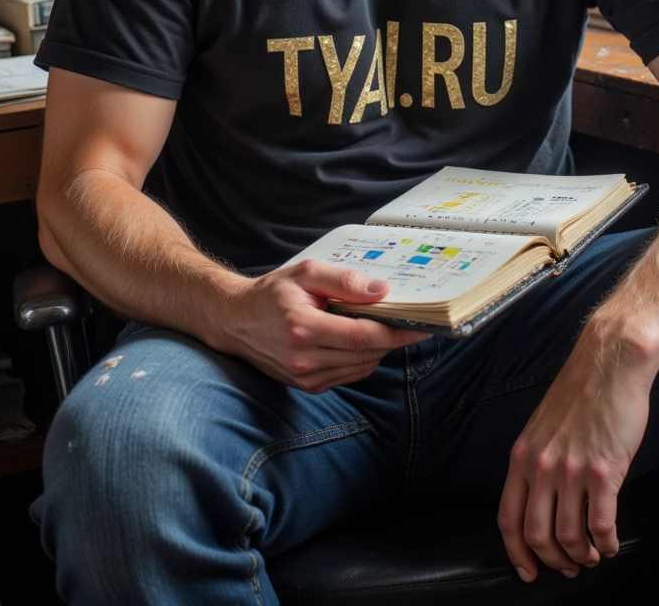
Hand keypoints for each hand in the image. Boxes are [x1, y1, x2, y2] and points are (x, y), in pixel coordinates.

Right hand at [222, 259, 430, 392]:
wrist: (236, 321)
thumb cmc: (272, 293)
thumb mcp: (306, 273)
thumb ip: (344, 281)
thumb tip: (381, 291)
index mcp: (303, 328)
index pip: (362, 336)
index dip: (396, 332)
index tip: (422, 325)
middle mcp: (304, 359)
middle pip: (366, 354)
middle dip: (393, 338)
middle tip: (411, 321)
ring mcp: (305, 377)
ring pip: (361, 367)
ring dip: (379, 349)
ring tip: (386, 327)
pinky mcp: (307, 386)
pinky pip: (349, 375)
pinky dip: (362, 359)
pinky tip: (361, 340)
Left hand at [497, 328, 654, 581]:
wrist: (610, 364)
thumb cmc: (581, 392)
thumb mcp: (543, 426)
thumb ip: (537, 461)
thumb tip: (541, 499)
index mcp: (522, 456)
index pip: (508, 518)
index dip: (517, 552)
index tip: (527, 571)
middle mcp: (542, 467)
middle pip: (537, 535)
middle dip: (553, 561)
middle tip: (568, 568)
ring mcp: (571, 471)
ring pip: (570, 538)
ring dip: (582, 556)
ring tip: (593, 555)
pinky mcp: (604, 472)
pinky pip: (602, 525)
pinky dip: (607, 543)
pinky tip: (611, 543)